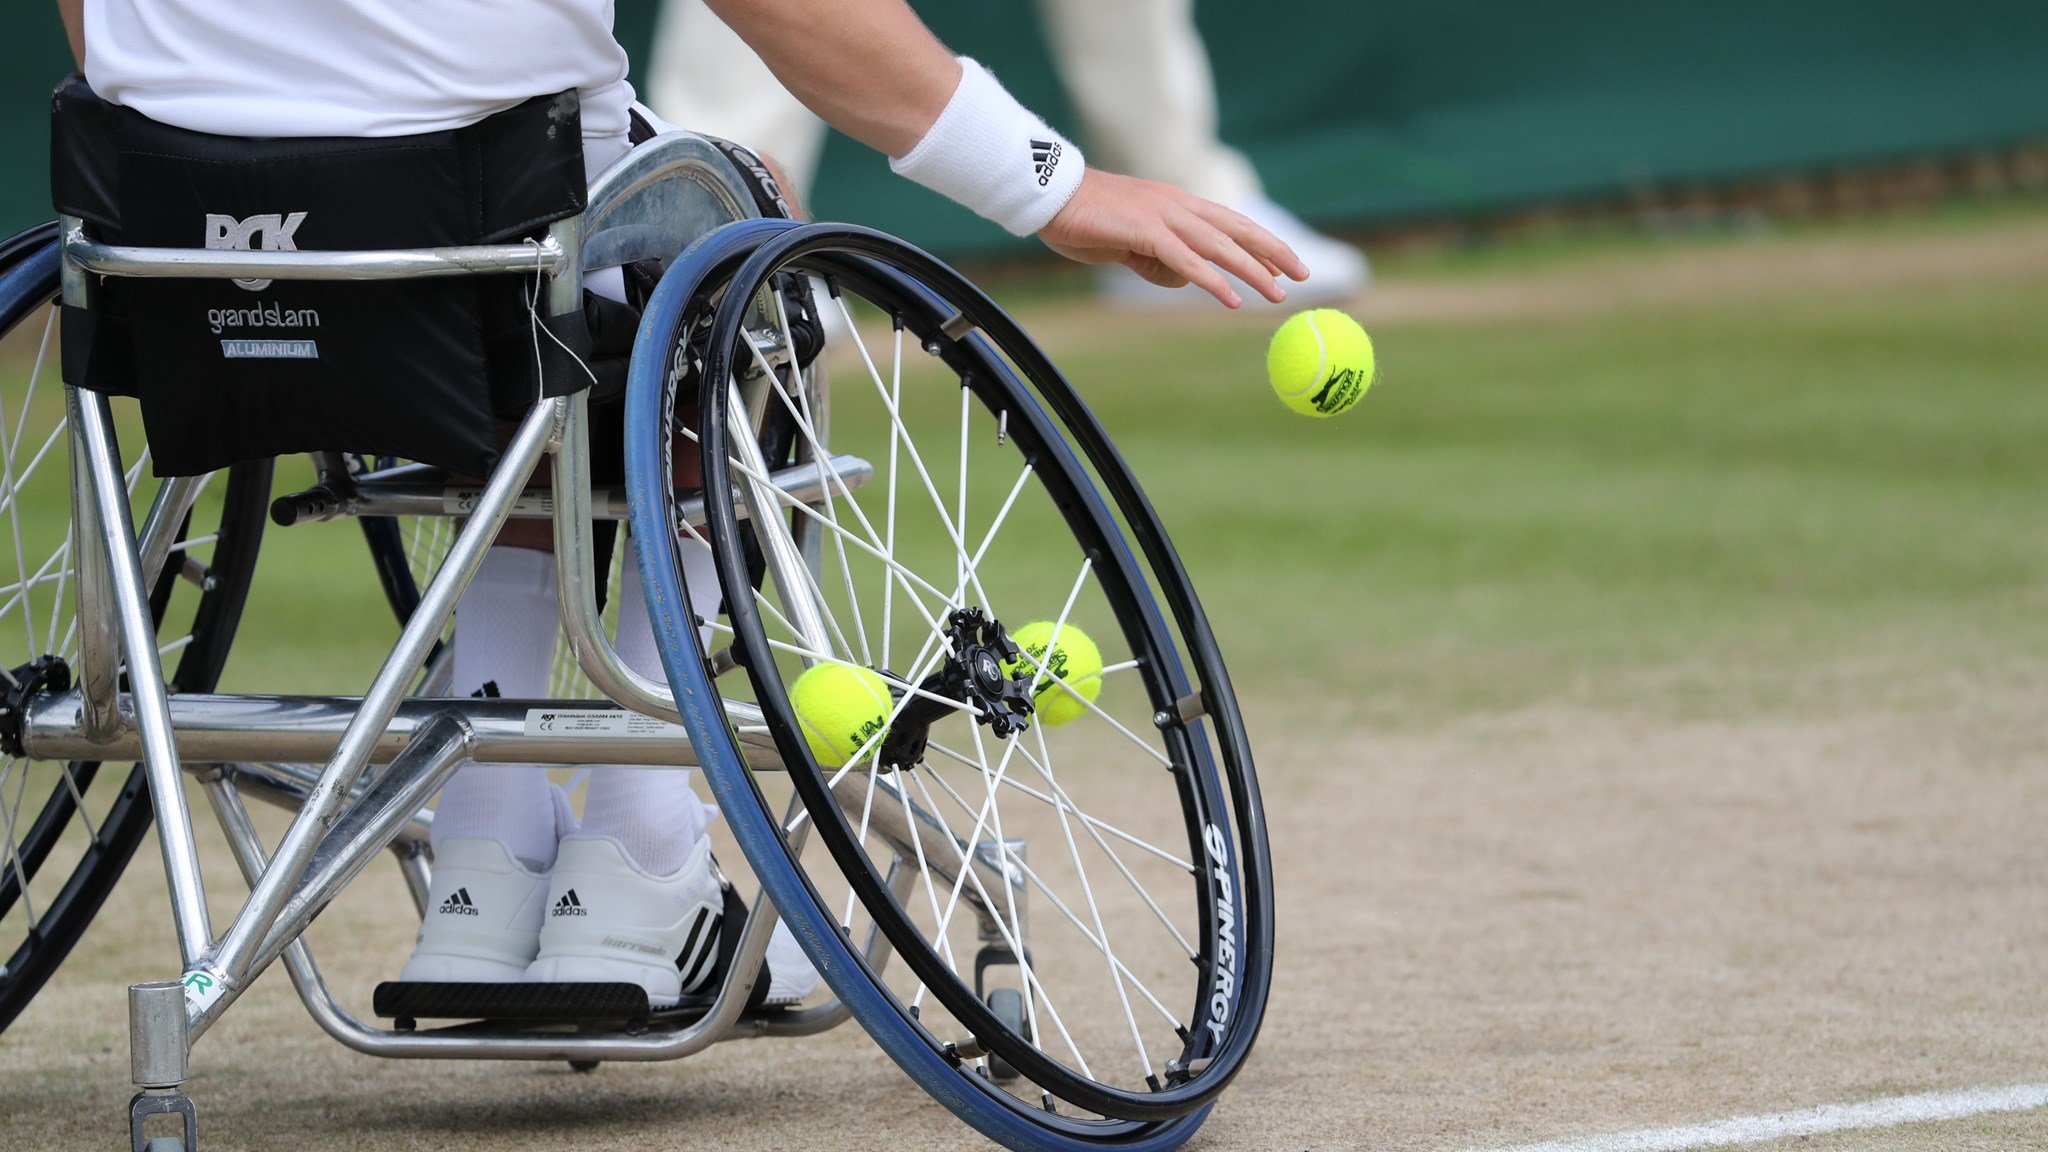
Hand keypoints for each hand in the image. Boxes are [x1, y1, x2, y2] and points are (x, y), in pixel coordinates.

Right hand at [1037, 170, 1309, 308]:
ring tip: (1277, 295)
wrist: (1049, 195)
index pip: (1230, 223)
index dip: (1261, 242)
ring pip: (1220, 246)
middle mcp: (1178, 205)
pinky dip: (1212, 281)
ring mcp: (1164, 216)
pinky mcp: (1145, 231)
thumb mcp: (1130, 242)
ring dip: (1253, 271)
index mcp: (1176, 204)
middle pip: (1238, 229)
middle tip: (1303, 275)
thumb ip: (1158, 258)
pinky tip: (1232, 298)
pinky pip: (1188, 260)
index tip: (1286, 262)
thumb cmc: (1085, 218)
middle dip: (1274, 252)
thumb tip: (1184, 278)